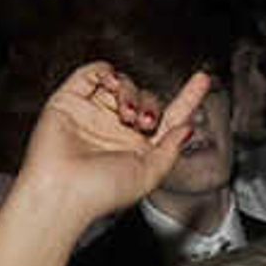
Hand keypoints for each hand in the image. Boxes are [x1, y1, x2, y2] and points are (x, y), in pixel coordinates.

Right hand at [15, 64, 209, 226]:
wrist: (62, 191)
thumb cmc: (100, 192)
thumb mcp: (150, 174)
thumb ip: (171, 149)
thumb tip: (187, 127)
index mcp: (136, 148)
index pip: (167, 117)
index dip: (187, 98)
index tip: (203, 81)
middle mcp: (115, 129)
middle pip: (147, 97)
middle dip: (152, 105)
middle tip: (145, 123)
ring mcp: (94, 113)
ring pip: (123, 83)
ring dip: (132, 93)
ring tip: (127, 114)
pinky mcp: (71, 100)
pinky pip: (93, 73)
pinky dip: (107, 73)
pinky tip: (111, 86)